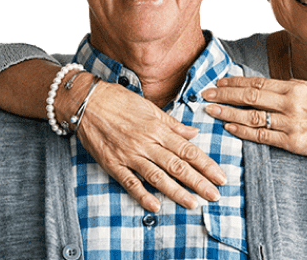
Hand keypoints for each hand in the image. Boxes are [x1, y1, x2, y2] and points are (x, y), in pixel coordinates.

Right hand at [75, 81, 226, 211]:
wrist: (86, 101)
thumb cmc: (118, 100)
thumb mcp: (148, 106)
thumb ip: (171, 123)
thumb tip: (192, 133)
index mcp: (157, 128)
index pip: (187, 150)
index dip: (206, 165)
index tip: (220, 177)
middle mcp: (146, 143)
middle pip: (177, 166)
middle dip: (198, 182)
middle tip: (214, 196)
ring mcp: (129, 154)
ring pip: (157, 176)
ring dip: (176, 192)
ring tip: (193, 204)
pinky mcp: (113, 163)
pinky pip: (129, 182)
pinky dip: (142, 195)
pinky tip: (155, 206)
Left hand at [201, 76, 306, 166]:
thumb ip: (293, 88)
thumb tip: (271, 84)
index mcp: (295, 88)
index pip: (258, 83)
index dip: (235, 82)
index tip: (218, 82)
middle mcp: (291, 103)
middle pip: (249, 96)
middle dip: (224, 95)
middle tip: (205, 94)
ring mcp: (290, 123)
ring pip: (251, 116)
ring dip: (227, 113)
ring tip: (210, 110)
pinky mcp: (292, 142)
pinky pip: (262, 136)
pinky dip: (243, 132)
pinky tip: (228, 128)